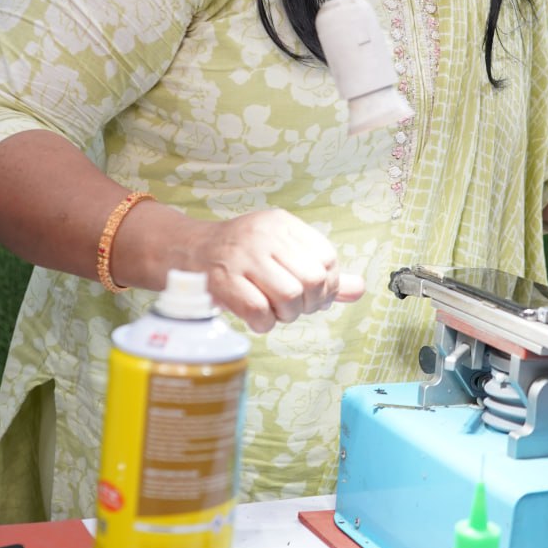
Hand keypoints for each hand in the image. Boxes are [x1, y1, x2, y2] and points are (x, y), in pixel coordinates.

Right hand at [185, 208, 363, 332]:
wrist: (187, 251)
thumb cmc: (242, 255)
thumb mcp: (282, 251)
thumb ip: (321, 270)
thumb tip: (359, 289)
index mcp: (283, 224)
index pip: (327, 258)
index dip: (327, 286)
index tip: (312, 295)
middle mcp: (265, 235)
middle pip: (314, 280)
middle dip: (309, 304)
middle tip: (295, 308)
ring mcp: (242, 257)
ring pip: (290, 296)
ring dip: (287, 315)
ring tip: (276, 312)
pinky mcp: (222, 281)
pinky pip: (259, 312)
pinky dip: (264, 324)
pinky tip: (258, 319)